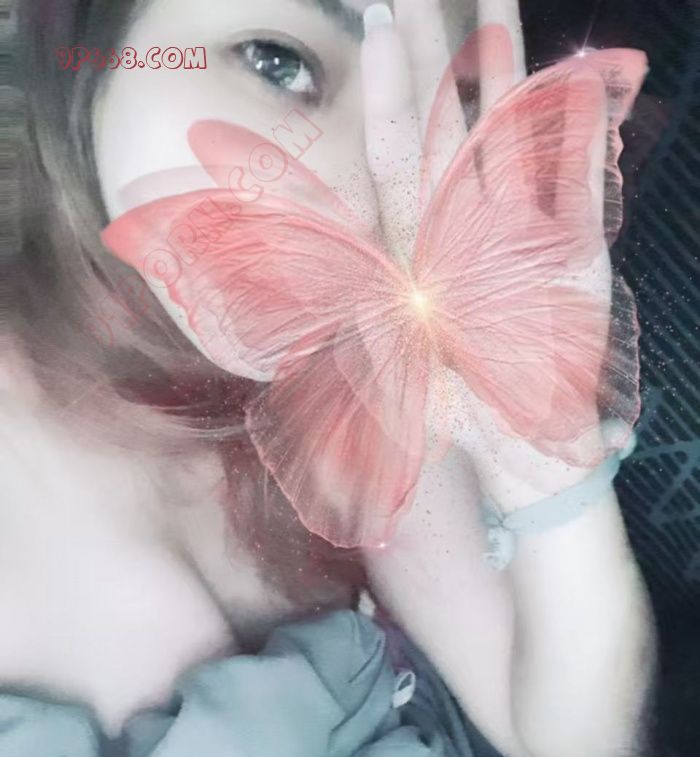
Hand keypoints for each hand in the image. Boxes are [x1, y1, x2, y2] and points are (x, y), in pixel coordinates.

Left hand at [360, 0, 612, 508]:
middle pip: (450, 127)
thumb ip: (357, 331)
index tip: (381, 23)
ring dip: (508, 71)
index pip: (398, 157)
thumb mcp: (391, 381)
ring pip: (513, 138)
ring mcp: (523, 239)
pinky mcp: (575, 260)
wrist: (522, 460)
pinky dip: (582, 132)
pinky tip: (584, 77)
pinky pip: (577, 184)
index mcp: (421, 254)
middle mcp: (468, 233)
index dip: (392, 91)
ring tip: (498, 1)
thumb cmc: (455, 427)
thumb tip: (312, 290)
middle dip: (439, 52)